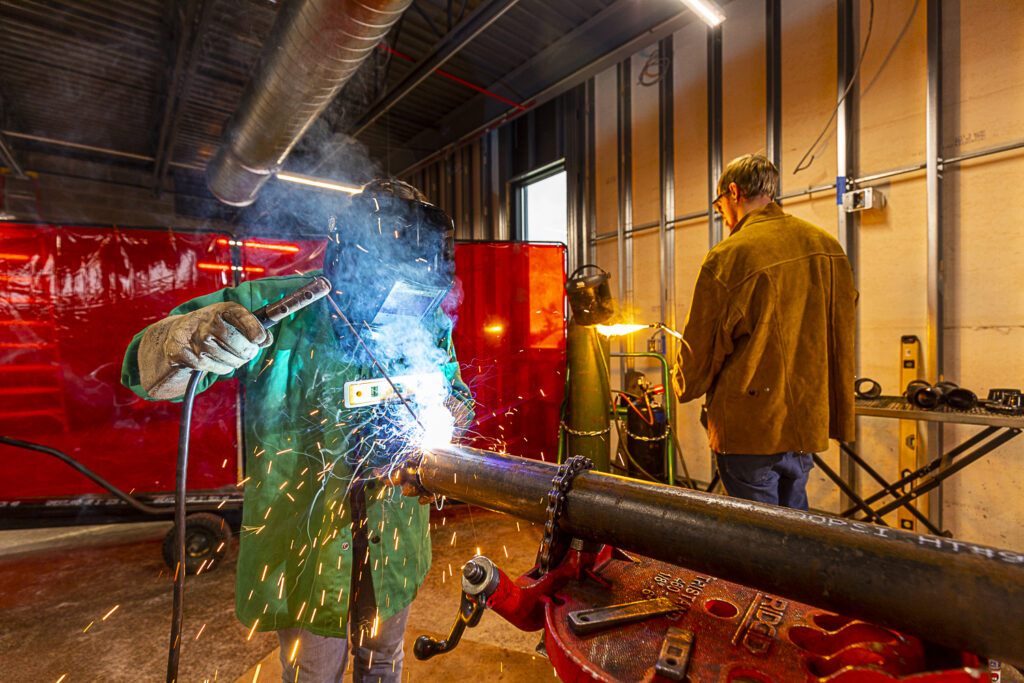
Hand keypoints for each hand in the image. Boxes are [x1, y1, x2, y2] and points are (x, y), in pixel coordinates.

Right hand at [139, 301, 272, 398]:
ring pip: (233, 360)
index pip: (243, 317)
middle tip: (247, 352)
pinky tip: (218, 359)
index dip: (255, 329)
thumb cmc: (213, 326)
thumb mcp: (232, 319)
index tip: (260, 339)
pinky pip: (220, 368)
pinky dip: (225, 367)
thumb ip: (253, 326)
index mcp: (222, 309)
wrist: (179, 333)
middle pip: (242, 345)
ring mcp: (198, 340)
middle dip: (249, 352)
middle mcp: (208, 323)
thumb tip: (267, 339)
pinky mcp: (190, 357)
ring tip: (230, 354)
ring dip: (237, 361)